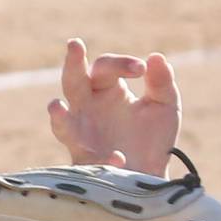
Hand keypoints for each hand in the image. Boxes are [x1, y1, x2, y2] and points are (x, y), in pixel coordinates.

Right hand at [46, 38, 180, 175]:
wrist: (152, 176)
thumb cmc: (153, 138)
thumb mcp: (164, 107)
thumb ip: (162, 83)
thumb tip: (156, 57)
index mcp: (106, 90)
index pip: (105, 67)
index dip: (121, 64)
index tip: (141, 69)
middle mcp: (87, 108)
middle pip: (72, 82)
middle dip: (72, 65)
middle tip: (75, 44)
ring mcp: (81, 136)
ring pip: (62, 123)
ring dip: (59, 117)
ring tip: (56, 107)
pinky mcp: (86, 163)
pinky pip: (88, 159)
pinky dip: (103, 158)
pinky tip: (118, 157)